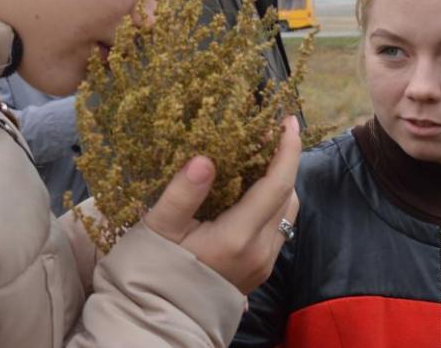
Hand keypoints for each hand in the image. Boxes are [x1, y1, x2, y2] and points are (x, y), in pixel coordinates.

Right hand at [143, 115, 300, 293]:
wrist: (156, 318)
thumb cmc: (152, 270)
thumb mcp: (158, 228)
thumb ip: (183, 193)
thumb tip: (205, 159)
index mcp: (238, 237)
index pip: (277, 184)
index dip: (287, 150)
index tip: (287, 121)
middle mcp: (260, 251)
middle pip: (288, 195)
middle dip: (283, 161)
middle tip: (265, 134)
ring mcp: (263, 264)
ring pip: (287, 213)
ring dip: (280, 183)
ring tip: (259, 158)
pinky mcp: (259, 271)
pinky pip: (278, 228)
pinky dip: (273, 203)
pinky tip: (251, 190)